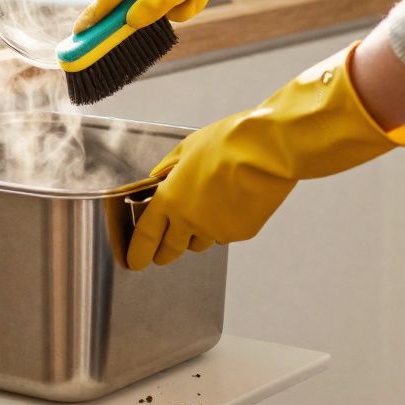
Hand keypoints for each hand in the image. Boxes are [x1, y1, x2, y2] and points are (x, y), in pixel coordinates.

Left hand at [126, 40, 404, 269]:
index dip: (139, 251)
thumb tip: (158, 178)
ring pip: (199, 242)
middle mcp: (190, 221)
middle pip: (171, 248)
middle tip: (161, 254)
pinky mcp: (241, 233)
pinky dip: (223, 225)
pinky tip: (231, 203)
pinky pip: (225, 235)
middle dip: (164, 253)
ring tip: (203, 214)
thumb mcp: (188, 148)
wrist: (269, 151)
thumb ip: (169, 168)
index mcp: (171, 200)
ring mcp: (217, 231)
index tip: (136, 261)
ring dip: (195, 236)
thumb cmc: (228, 143)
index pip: (147, 235)